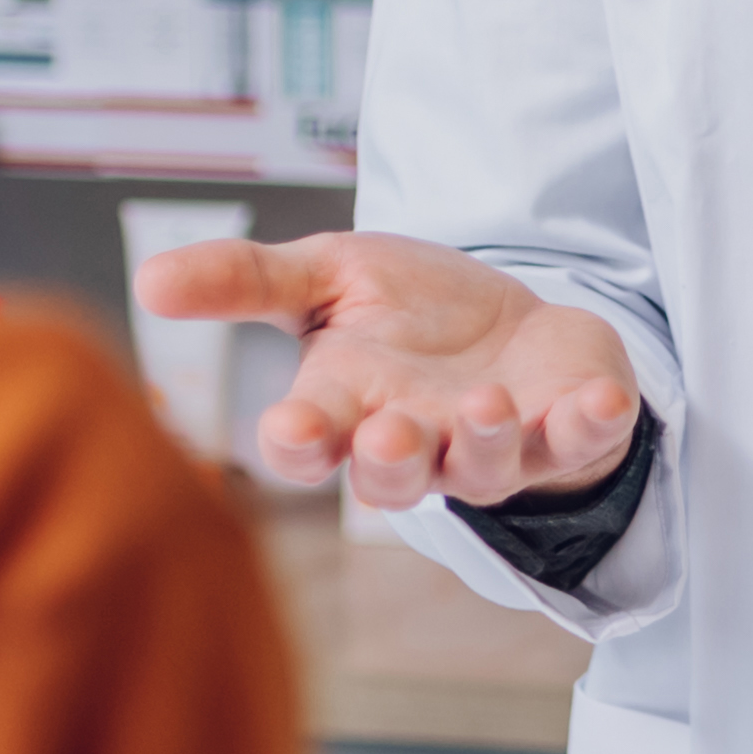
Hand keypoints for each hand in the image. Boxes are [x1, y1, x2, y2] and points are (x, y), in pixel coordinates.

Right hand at [130, 228, 645, 510]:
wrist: (512, 321)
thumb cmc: (411, 311)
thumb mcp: (327, 274)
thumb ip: (246, 279)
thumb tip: (149, 280)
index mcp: (348, 409)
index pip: (308, 443)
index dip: (299, 443)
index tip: (291, 427)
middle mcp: (418, 443)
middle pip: (394, 480)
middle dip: (392, 462)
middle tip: (389, 434)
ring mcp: (494, 448)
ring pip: (484, 472)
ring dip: (484, 442)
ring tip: (485, 402)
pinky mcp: (567, 434)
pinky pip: (582, 443)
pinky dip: (594, 426)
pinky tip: (603, 401)